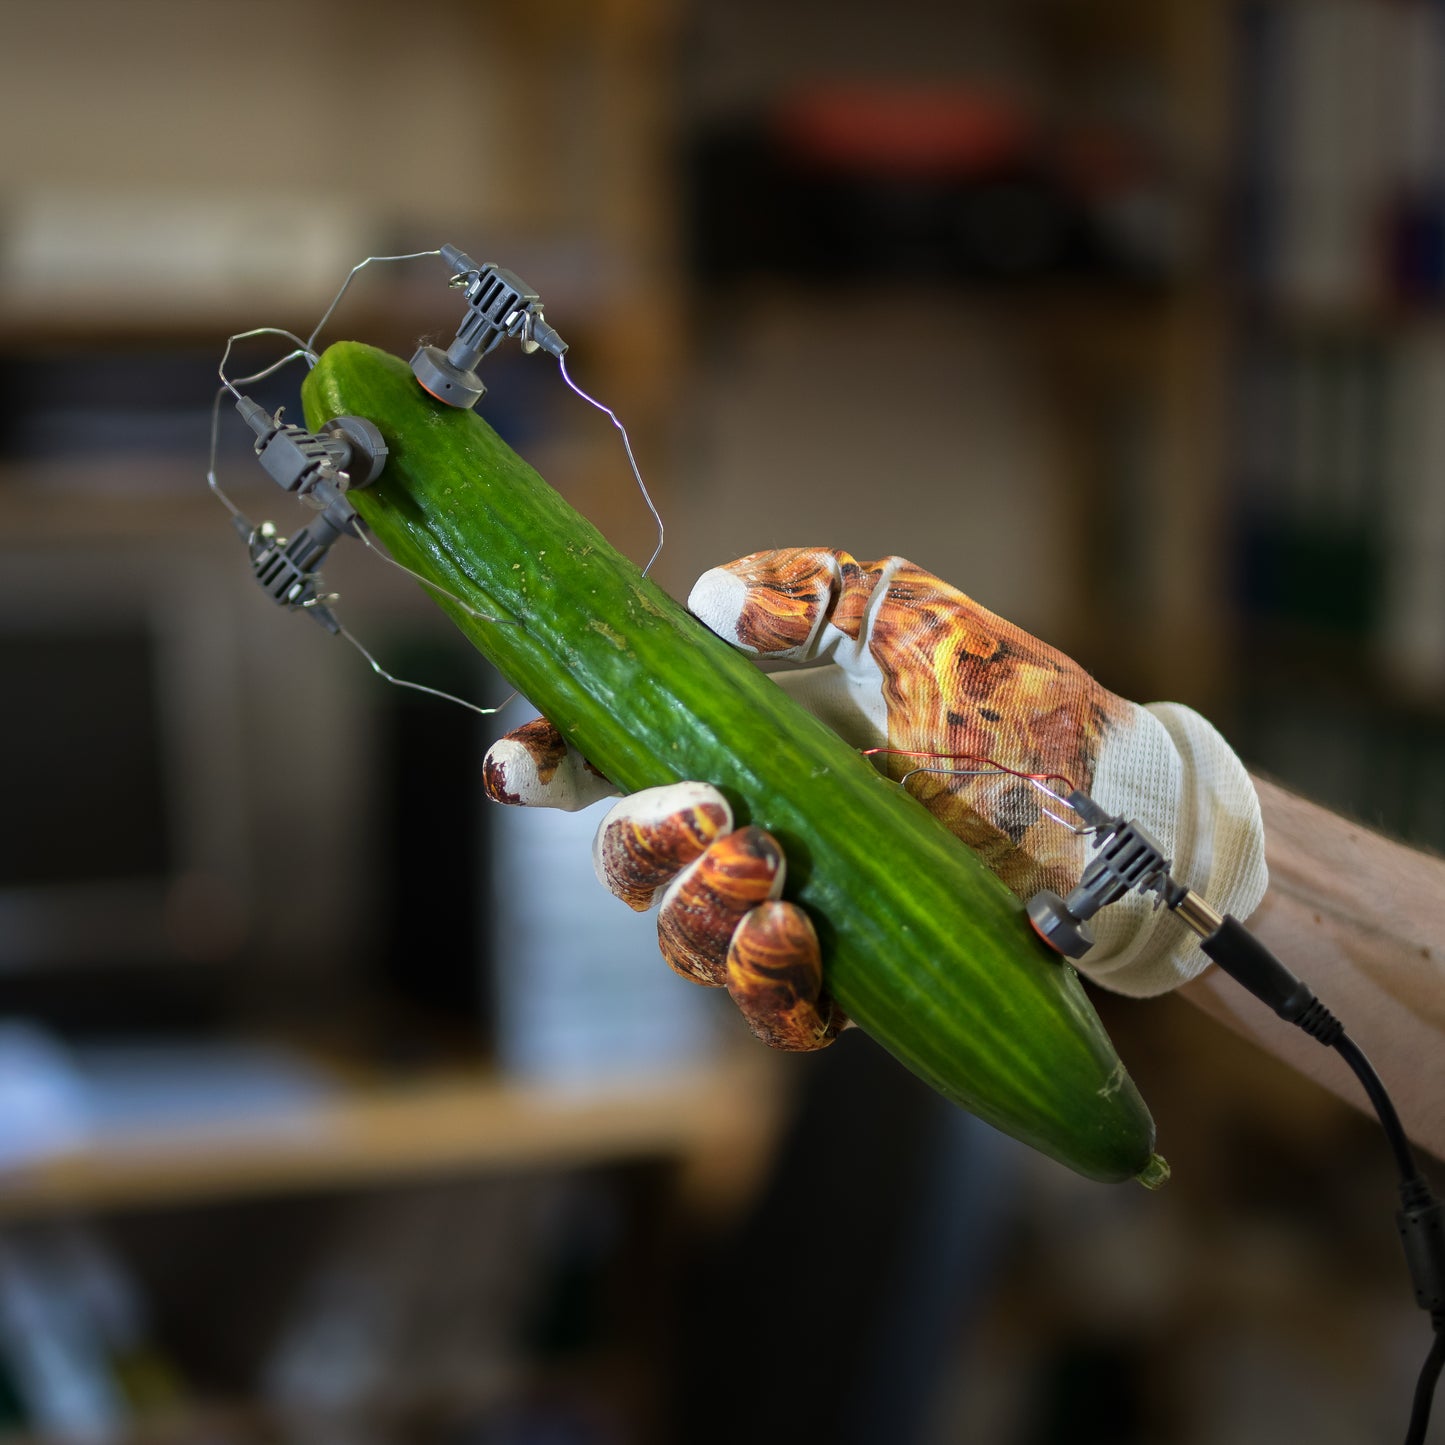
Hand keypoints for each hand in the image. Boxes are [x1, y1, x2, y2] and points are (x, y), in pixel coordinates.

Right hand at [483, 549, 1267, 1039]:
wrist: (1115, 812)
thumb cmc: (1012, 703)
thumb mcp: (910, 619)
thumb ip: (812, 591)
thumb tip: (711, 601)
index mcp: (747, 746)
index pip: (616, 763)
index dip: (551, 769)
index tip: (523, 768)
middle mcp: (756, 833)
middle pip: (630, 867)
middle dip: (639, 845)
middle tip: (710, 811)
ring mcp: (798, 913)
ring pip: (684, 944)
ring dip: (699, 912)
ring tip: (772, 868)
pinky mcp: (851, 981)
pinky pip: (770, 1013)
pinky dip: (764, 982)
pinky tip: (799, 935)